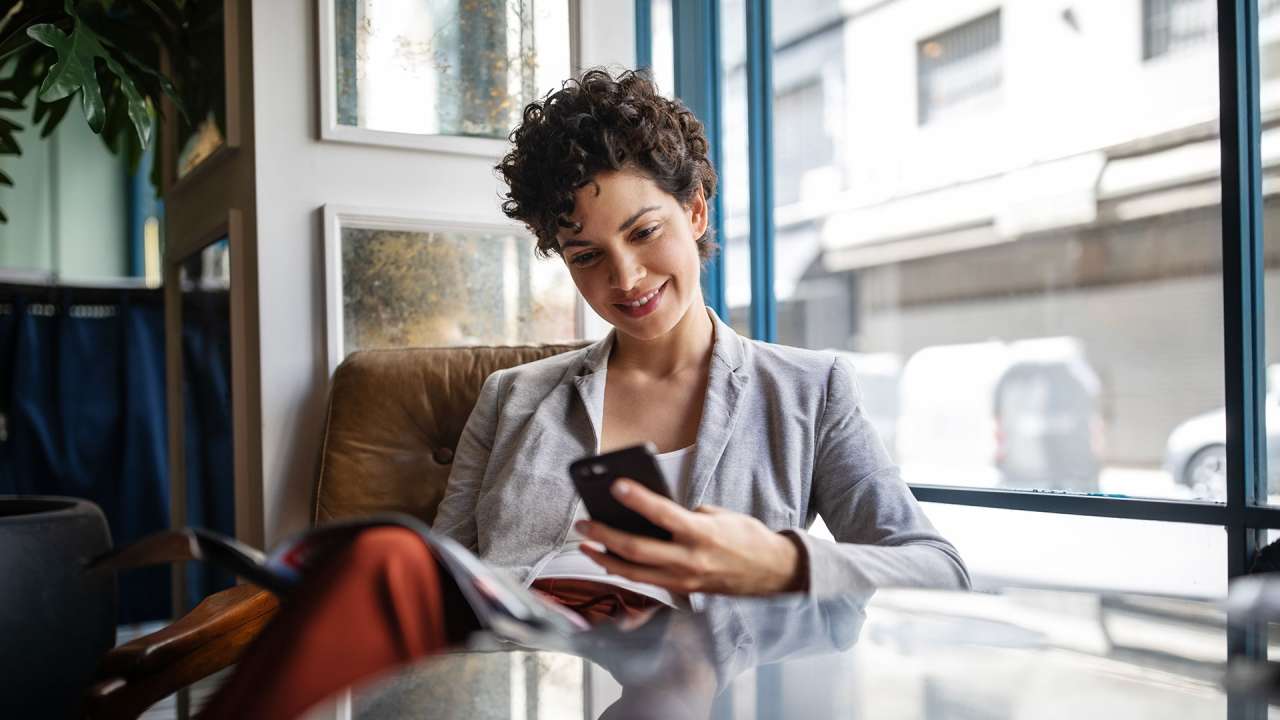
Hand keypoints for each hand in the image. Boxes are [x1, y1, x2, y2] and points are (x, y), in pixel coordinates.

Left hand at [575, 478, 806, 595]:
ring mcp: (684, 580)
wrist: (772, 574)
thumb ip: (687, 515)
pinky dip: (624, 570)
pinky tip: (610, 559)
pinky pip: (645, 581)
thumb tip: (655, 513)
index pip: (662, 513)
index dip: (636, 499)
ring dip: (605, 558)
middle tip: (584, 522)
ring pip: (633, 573)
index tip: (615, 485)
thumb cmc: (747, 538)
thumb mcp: (719, 515)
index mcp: (702, 533)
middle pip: (636, 550)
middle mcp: (690, 560)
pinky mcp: (682, 591)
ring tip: (586, 544)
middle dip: (604, 535)